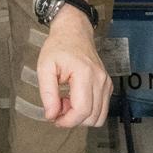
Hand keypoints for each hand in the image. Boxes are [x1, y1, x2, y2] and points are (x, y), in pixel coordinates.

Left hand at [36, 10, 111, 127]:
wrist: (74, 32)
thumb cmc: (58, 47)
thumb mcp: (44, 67)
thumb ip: (47, 93)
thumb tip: (51, 115)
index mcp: (84, 74)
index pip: (82, 110)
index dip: (67, 121)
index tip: (54, 118)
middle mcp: (100, 80)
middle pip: (92, 117)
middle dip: (73, 119)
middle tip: (58, 106)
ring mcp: (106, 83)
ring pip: (99, 117)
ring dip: (81, 117)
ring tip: (67, 102)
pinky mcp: (108, 85)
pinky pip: (102, 108)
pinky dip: (89, 111)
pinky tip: (75, 99)